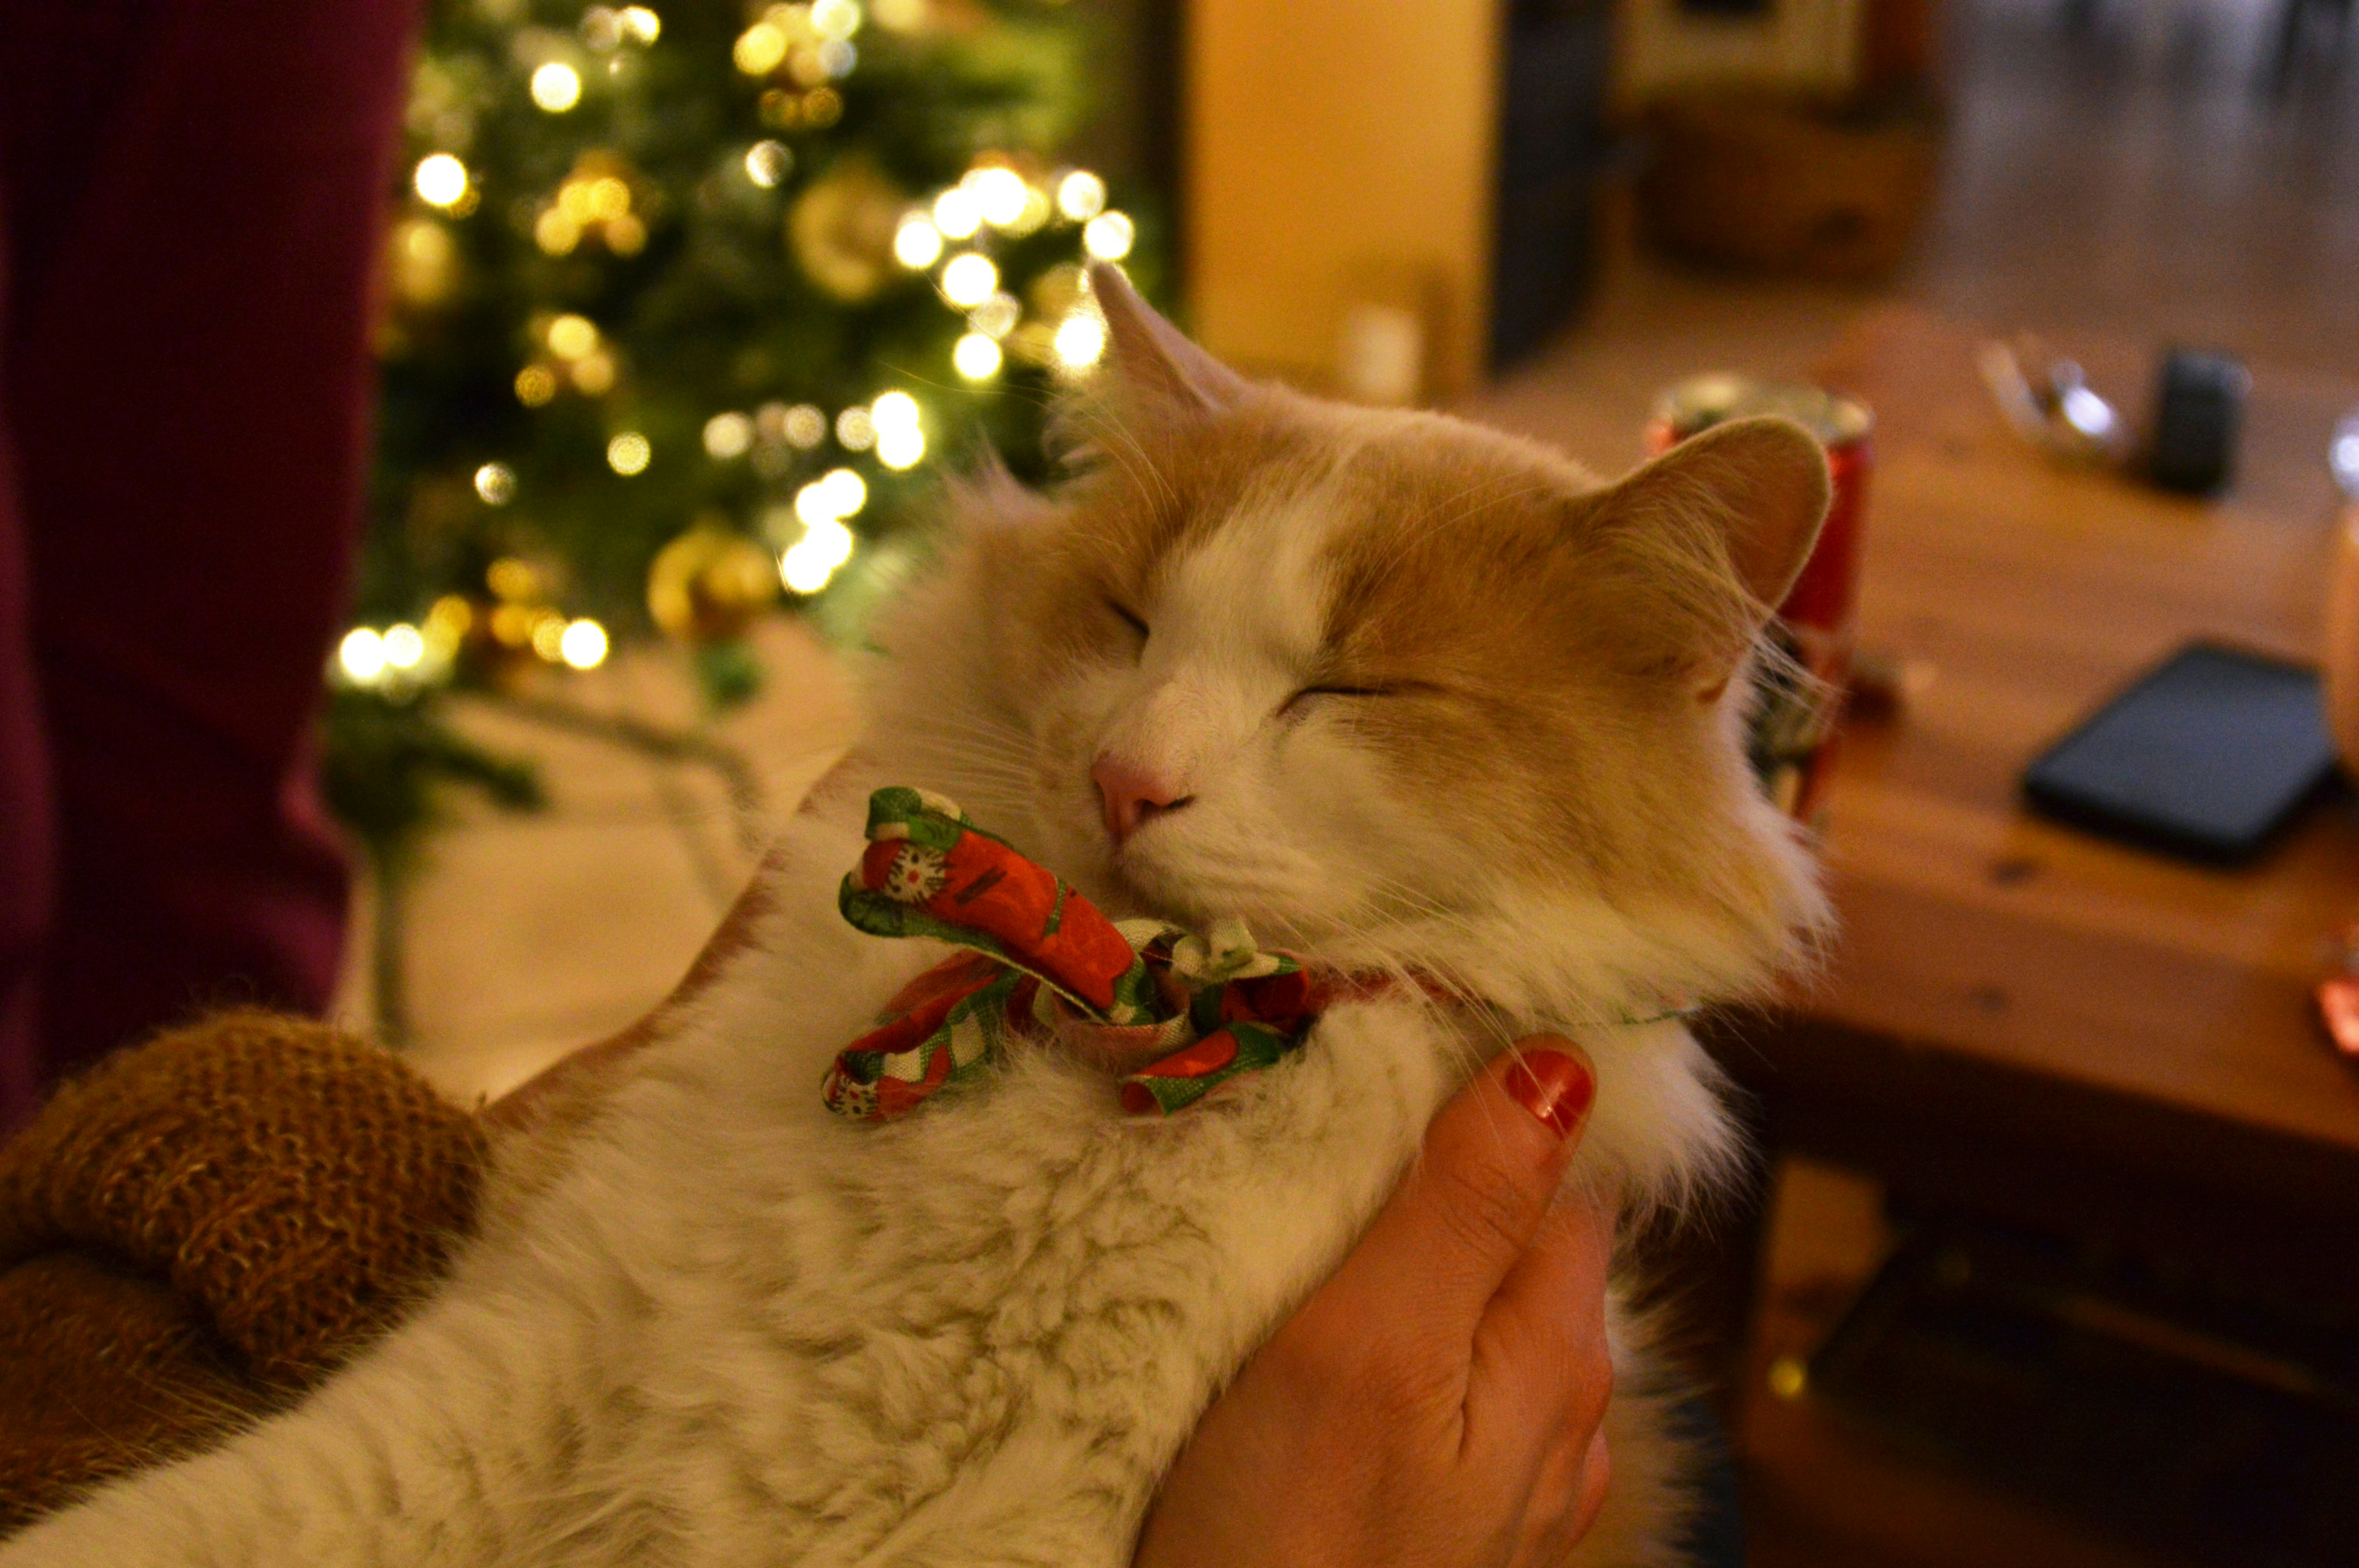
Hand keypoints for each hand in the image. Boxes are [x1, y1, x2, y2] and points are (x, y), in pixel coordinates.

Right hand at [1135, 1040, 1612, 1567]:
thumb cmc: (1294, 1530)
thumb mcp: (1370, 1342)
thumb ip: (1467, 1208)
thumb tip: (1563, 1065)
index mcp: (1557, 1345)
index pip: (1565, 1171)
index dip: (1493, 1099)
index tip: (1399, 1046)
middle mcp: (1564, 1409)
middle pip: (1528, 1240)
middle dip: (1455, 1173)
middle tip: (1338, 1119)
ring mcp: (1511, 1473)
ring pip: (1486, 1311)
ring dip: (1426, 1256)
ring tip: (1327, 1214)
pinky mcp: (1448, 1513)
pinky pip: (1453, 1384)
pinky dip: (1408, 1334)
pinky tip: (1341, 1335)